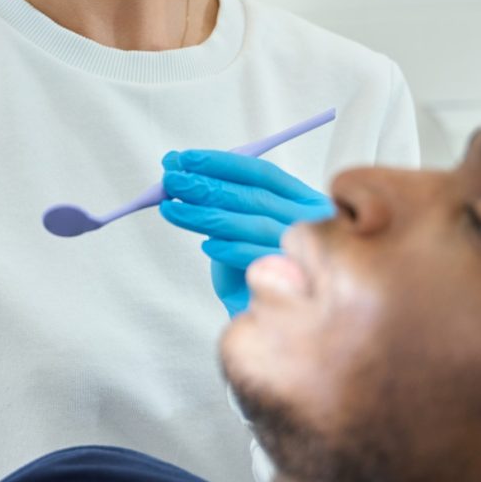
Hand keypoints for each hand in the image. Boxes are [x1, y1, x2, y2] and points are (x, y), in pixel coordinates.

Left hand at [159, 150, 333, 316]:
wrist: (271, 322)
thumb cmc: (251, 264)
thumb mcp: (233, 223)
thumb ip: (212, 194)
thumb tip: (172, 162)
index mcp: (303, 201)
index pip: (263, 174)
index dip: (222, 164)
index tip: (184, 159)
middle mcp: (310, 223)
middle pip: (254, 197)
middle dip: (207, 186)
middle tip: (170, 181)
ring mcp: (307, 251)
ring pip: (253, 224)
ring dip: (207, 214)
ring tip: (171, 209)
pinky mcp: (296, 282)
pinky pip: (260, 260)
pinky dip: (231, 250)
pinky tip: (206, 245)